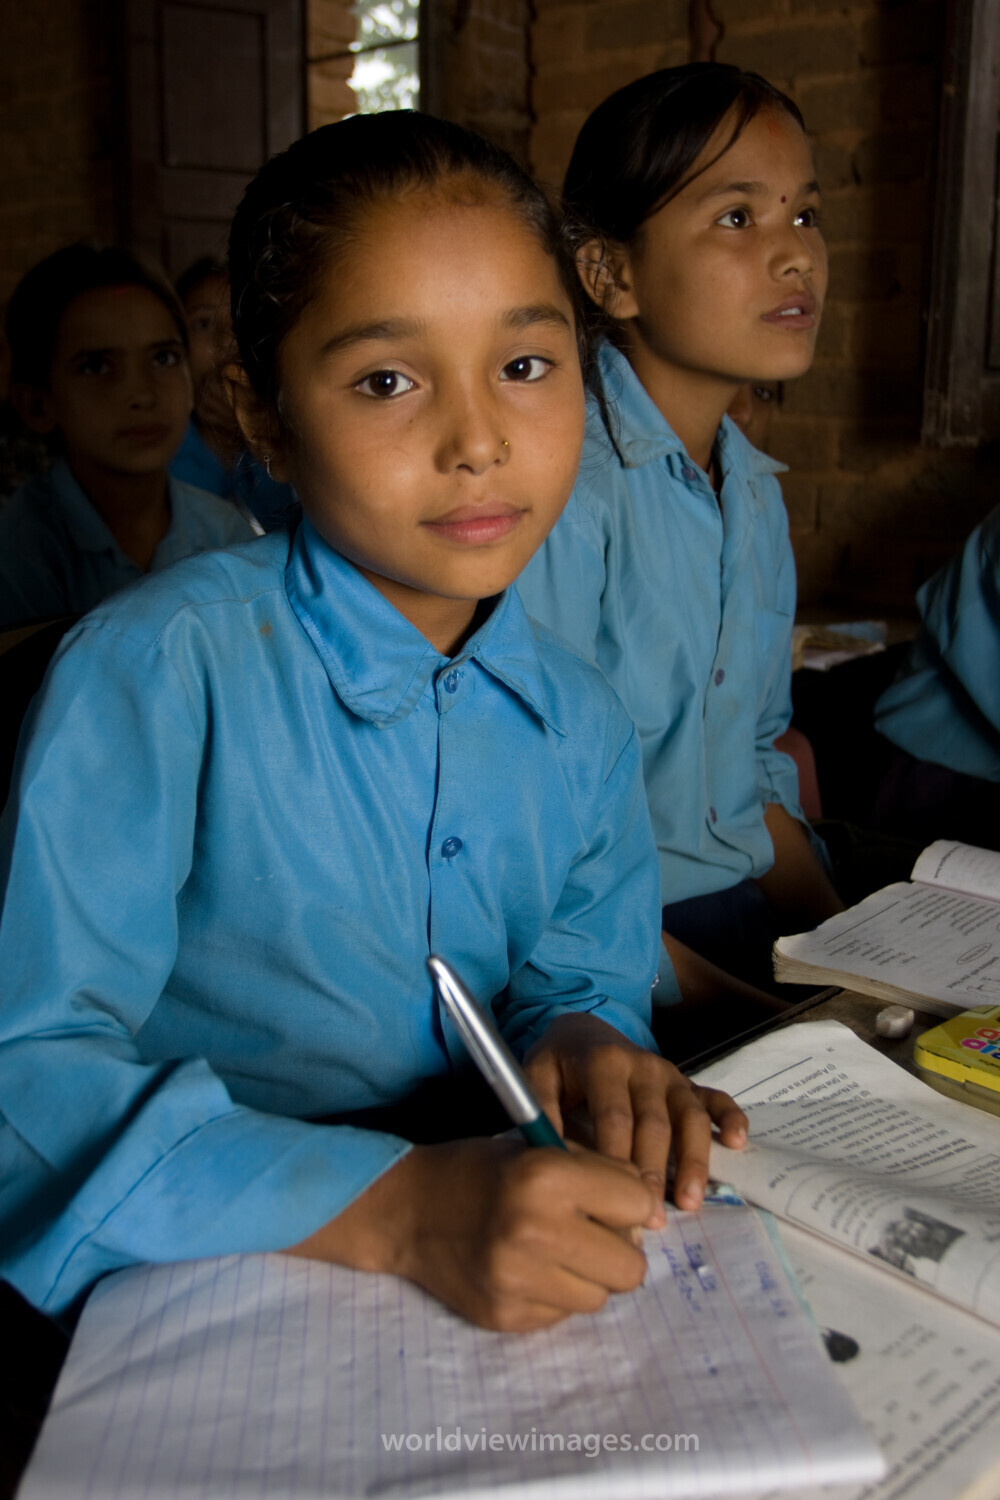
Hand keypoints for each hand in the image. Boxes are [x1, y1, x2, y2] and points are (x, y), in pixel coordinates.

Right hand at [287, 1135, 658, 1330]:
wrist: (407, 1209)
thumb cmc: (480, 1169)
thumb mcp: (539, 1147)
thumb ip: (600, 1173)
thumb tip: (652, 1214)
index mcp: (545, 1176)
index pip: (638, 1204)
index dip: (632, 1202)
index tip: (617, 1201)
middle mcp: (533, 1231)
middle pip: (630, 1267)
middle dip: (619, 1249)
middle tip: (593, 1234)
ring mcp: (517, 1281)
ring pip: (600, 1298)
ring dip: (588, 1276)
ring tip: (557, 1251)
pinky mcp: (505, 1317)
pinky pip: (563, 1316)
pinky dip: (555, 1294)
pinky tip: (527, 1269)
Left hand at [523, 1014, 747, 1209]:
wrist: (584, 1032)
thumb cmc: (560, 1065)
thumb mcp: (538, 1076)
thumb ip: (542, 1112)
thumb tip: (549, 1157)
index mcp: (604, 1062)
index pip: (614, 1115)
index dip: (616, 1158)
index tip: (614, 1199)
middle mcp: (643, 1066)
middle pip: (654, 1123)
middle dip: (654, 1171)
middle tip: (651, 1216)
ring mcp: (670, 1075)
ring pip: (689, 1117)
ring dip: (694, 1160)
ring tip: (690, 1202)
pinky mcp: (687, 1083)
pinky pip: (715, 1098)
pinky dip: (731, 1118)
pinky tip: (737, 1144)